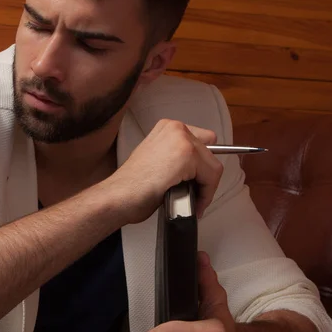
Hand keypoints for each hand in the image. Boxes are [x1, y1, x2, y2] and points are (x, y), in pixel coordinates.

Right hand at [106, 119, 222, 223]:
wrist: (119, 196)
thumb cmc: (131, 187)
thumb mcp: (157, 161)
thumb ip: (176, 158)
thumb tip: (196, 172)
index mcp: (167, 127)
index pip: (202, 143)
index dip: (201, 169)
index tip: (195, 186)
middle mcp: (176, 128)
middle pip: (211, 154)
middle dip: (205, 179)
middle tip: (195, 196)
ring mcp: (182, 140)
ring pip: (213, 167)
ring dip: (206, 188)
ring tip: (193, 203)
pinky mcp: (187, 155)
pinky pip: (211, 177)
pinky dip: (206, 195)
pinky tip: (193, 204)